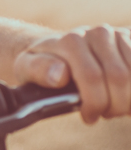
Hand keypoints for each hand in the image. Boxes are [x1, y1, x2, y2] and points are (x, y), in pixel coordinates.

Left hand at [13, 25, 130, 123]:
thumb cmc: (43, 64)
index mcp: (71, 40)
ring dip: (129, 99)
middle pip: (119, 78)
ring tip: (114, 105)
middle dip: (114, 104)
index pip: (93, 77)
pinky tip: (125, 96)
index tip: (89, 116)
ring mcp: (118, 35)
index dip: (95, 103)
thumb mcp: (28, 68)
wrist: (59, 48)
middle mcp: (97, 33)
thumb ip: (38, 70)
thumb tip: (59, 75)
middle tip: (104, 113)